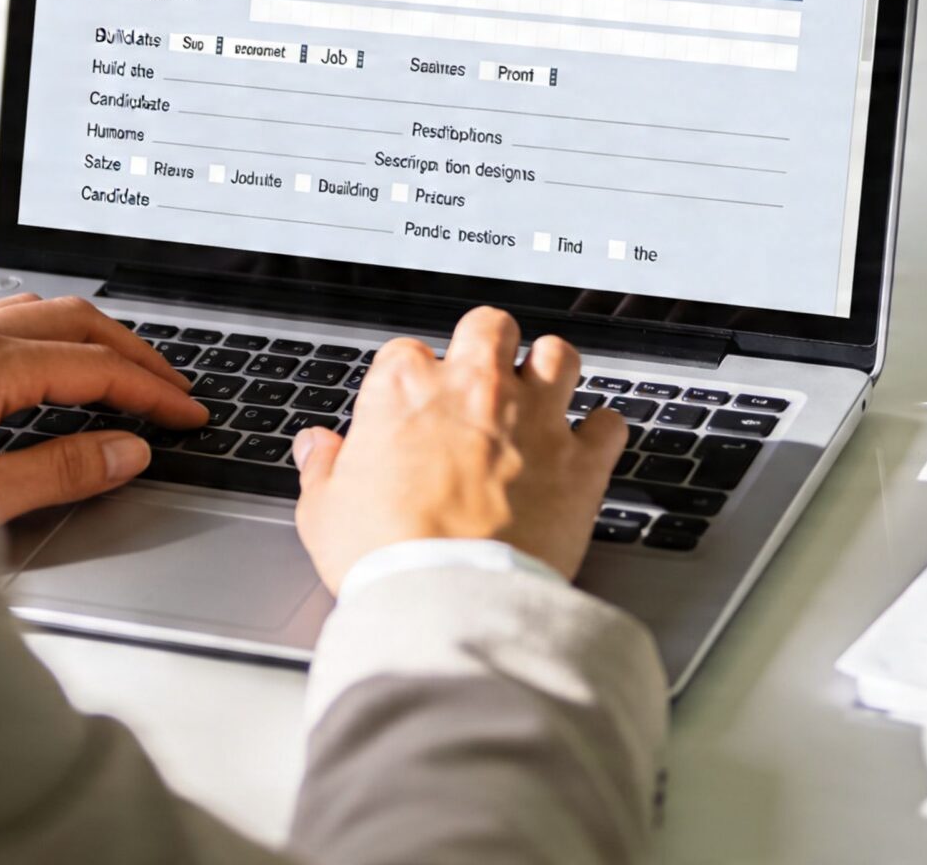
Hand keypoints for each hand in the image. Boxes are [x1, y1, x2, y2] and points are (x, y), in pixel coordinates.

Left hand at [0, 294, 207, 522]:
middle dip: (132, 352)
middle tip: (172, 386)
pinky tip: (49, 363)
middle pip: (74, 320)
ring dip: (89, 336)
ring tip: (122, 370)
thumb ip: (62, 470)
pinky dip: (45, 336)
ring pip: (35, 311)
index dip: (151, 391)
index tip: (186, 412)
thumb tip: (125, 450)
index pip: (94, 367)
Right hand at [291, 306, 628, 590]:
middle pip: (489, 326)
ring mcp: (534, 418)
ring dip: (551, 370)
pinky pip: (609, 423)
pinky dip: (602, 432)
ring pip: (558, 355)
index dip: (410, 378)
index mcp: (405, 391)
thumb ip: (324, 469)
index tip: (412, 405)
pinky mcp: (581, 460)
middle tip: (483, 375)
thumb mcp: (326, 513)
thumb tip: (317, 447)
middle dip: (487, 343)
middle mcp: (474, 388)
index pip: (406, 352)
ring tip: (543, 392)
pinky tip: (590, 444)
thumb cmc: (387, 556)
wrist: (451, 600)